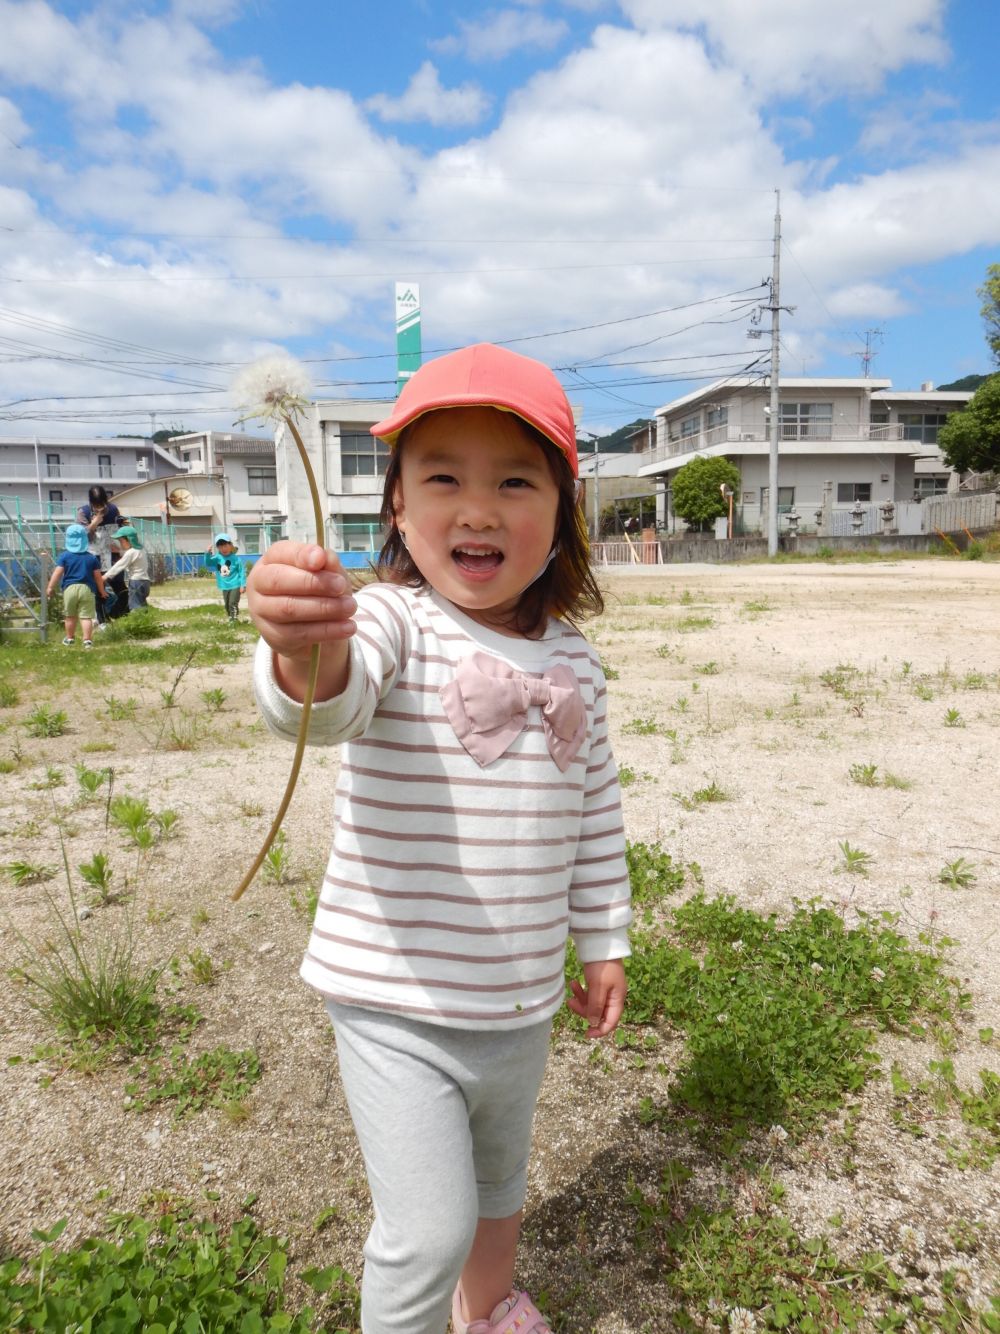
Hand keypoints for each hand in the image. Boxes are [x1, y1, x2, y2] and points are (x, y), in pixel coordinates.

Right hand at [247, 541, 356, 661]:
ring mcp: (261, 611)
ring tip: (350, 607)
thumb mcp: (328, 573)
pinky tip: (347, 627)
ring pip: (289, 608)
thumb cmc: (318, 591)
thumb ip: (327, 564)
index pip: (281, 552)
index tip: (321, 559)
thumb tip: (325, 557)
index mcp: (271, 561)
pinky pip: (299, 633)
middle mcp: (259, 584)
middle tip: (341, 586)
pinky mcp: (272, 636)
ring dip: (324, 608)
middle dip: (313, 582)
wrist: (314, 628)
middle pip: (279, 580)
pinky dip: (327, 630)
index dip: (301, 555)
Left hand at [566, 959, 626, 1038]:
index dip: (600, 1030)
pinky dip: (581, 991)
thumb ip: (595, 1006)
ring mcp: (605, 989)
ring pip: (591, 1004)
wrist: (599, 943)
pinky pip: (589, 994)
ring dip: (580, 999)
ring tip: (571, 987)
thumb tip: (593, 1023)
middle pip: (598, 1013)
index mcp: (617, 999)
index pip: (611, 1022)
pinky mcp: (597, 983)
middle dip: (584, 1010)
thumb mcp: (598, 987)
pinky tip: (573, 983)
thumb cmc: (602, 966)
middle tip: (571, 1003)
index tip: (586, 1034)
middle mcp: (612, 996)